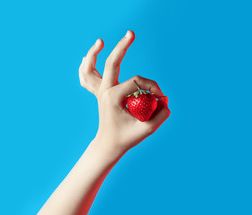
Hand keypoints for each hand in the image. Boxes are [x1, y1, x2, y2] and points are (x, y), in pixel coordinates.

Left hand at [79, 30, 169, 158]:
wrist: (109, 145)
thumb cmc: (126, 138)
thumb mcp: (147, 129)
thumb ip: (161, 114)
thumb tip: (165, 101)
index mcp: (113, 97)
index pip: (137, 81)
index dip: (152, 86)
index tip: (161, 98)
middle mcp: (104, 91)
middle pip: (112, 63)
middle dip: (122, 46)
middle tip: (131, 32)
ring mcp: (100, 91)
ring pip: (93, 67)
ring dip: (94, 54)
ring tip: (100, 41)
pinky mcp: (100, 93)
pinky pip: (88, 77)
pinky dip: (87, 67)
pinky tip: (87, 58)